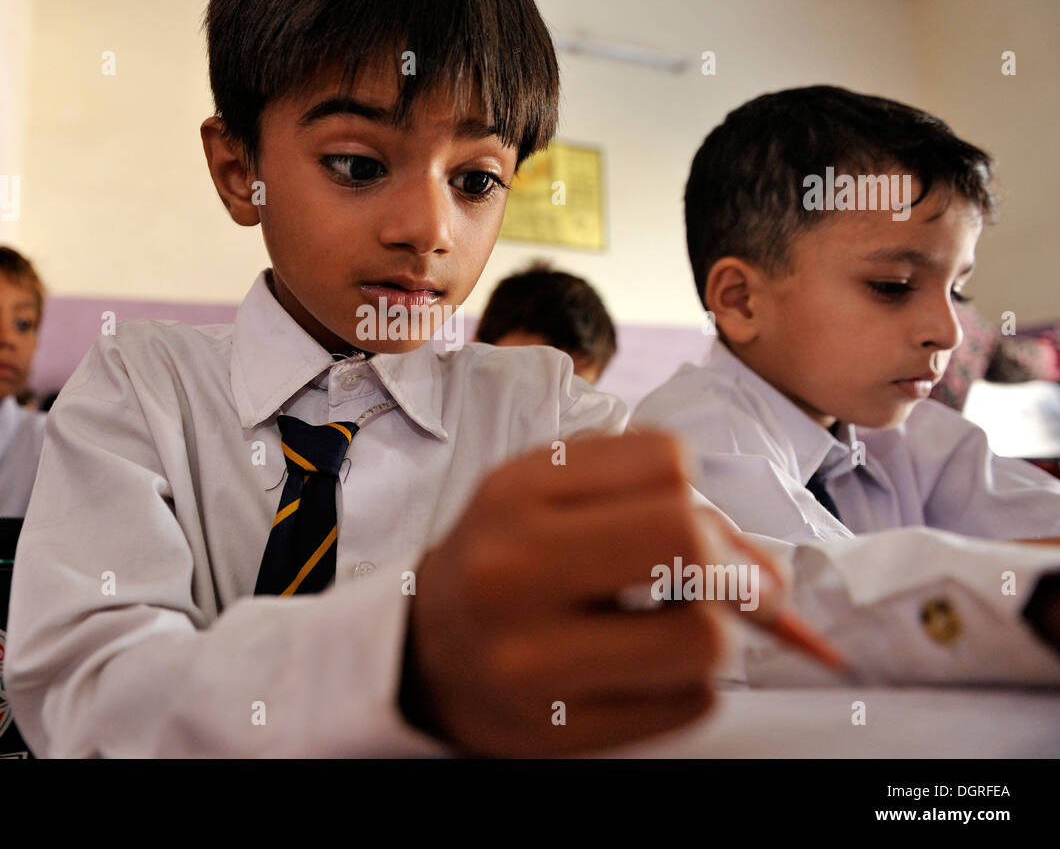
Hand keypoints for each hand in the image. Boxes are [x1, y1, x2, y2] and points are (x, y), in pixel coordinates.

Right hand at [403, 431, 724, 756]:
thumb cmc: (504, 561)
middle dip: (724, 562)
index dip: (693, 493)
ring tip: (668, 625)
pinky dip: (688, 683)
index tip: (681, 520)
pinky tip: (641, 668)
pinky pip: (689, 704)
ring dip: (711, 630)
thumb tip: (772, 576)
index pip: (667, 462)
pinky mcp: (556, 731)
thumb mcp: (550, 498)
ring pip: (704, 637)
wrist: (421, 652)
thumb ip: (658, 504)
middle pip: (688, 541)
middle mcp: (513, 571)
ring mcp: (531, 659)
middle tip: (708, 580)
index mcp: (514, 494)